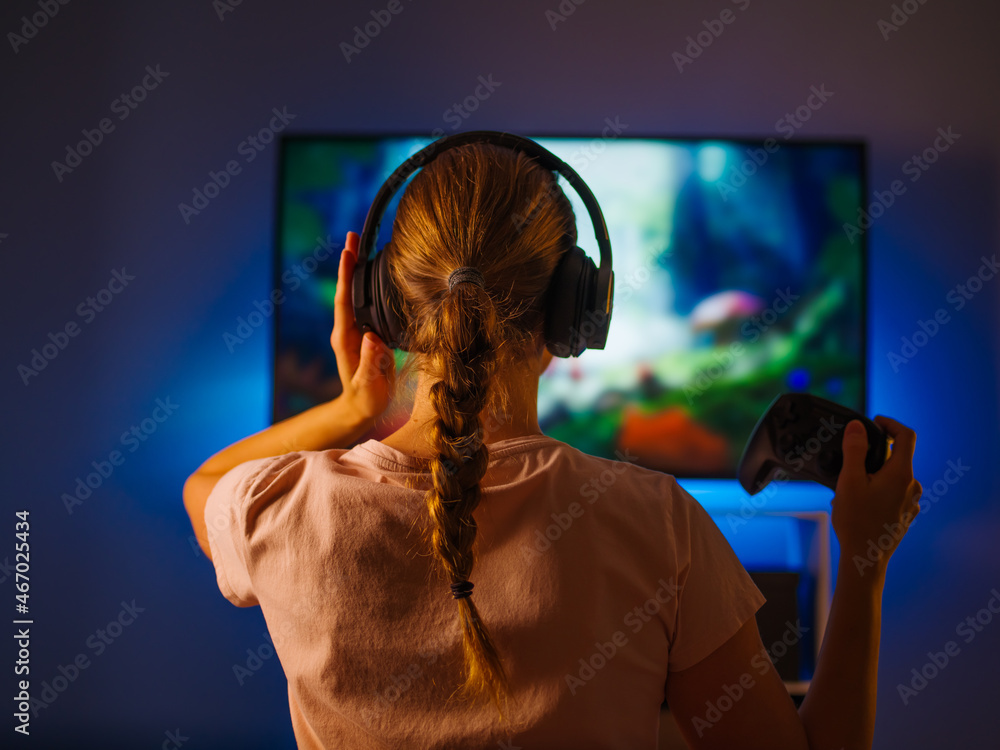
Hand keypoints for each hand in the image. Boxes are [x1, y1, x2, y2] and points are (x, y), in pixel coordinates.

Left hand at [330, 231, 395, 424]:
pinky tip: (375, 270)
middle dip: (349, 262)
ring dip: (357, 268)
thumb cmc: (366, 399)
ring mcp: (356, 329)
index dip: (345, 276)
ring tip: (362, 244)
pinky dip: (367, 282)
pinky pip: (365, 302)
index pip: (344, 301)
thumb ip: (371, 363)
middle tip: (353, 234)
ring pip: (355, 293)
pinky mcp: (366, 332)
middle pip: (347, 290)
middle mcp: (347, 329)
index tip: (348, 252)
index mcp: (345, 338)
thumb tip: (372, 338)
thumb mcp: (369, 385)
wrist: (361, 408)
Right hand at [832, 416, 921, 570]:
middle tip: (849, 465)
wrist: (865, 558)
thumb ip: (855, 450)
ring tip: (849, 491)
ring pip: (893, 477)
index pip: (905, 436)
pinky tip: (859, 505)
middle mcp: (911, 486)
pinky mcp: (905, 515)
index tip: (874, 423)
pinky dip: (877, 491)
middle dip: (873, 456)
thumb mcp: (849, 480)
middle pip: (897, 457)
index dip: (890, 423)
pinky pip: (893, 493)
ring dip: (873, 476)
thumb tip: (858, 427)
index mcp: (901, 474)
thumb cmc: (856, 521)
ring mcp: (910, 502)